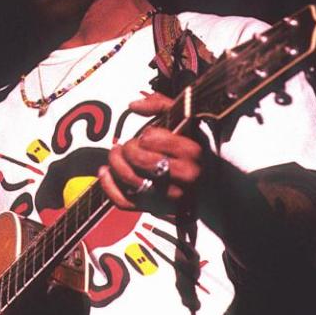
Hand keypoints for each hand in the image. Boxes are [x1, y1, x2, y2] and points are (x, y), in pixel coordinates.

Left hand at [99, 92, 204, 212]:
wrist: (210, 183)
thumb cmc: (191, 148)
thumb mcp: (184, 120)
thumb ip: (160, 105)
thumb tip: (133, 105)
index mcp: (192, 152)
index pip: (153, 141)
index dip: (144, 136)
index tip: (146, 136)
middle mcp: (183, 177)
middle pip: (140, 161)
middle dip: (127, 149)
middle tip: (127, 145)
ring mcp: (170, 197)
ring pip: (131, 180)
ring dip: (115, 164)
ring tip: (115, 154)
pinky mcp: (157, 209)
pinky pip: (125, 202)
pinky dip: (109, 187)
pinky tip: (105, 171)